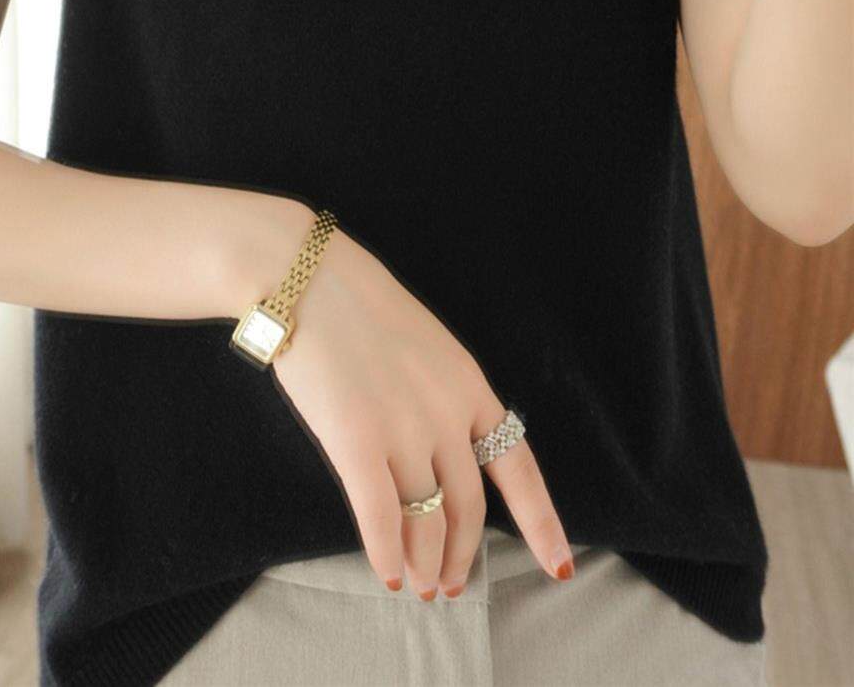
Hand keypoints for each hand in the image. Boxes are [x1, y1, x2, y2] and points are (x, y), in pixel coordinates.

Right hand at [272, 222, 573, 600]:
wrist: (307, 278)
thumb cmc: (358, 307)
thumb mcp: (427, 346)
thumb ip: (444, 399)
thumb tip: (444, 459)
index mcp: (470, 387)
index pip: (519, 467)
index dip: (541, 522)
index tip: (558, 565)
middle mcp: (446, 415)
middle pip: (469, 507)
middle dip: (463, 554)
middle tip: (452, 584)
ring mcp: (403, 431)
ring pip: (427, 522)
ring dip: (426, 564)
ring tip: (422, 586)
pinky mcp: (356, 444)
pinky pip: (381, 519)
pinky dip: (386, 556)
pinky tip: (386, 576)